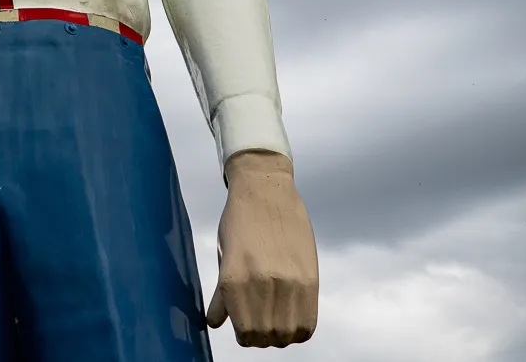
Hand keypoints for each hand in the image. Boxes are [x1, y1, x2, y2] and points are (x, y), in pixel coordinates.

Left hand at [206, 151, 318, 346]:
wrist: (265, 189)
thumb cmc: (239, 220)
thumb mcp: (223, 255)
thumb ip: (221, 294)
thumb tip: (215, 323)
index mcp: (234, 280)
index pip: (246, 333)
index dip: (245, 336)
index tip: (244, 328)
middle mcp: (262, 284)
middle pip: (267, 337)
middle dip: (262, 336)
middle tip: (259, 323)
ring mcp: (289, 282)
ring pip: (287, 334)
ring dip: (281, 333)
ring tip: (275, 319)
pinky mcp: (310, 278)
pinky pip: (308, 323)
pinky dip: (299, 328)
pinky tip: (291, 316)